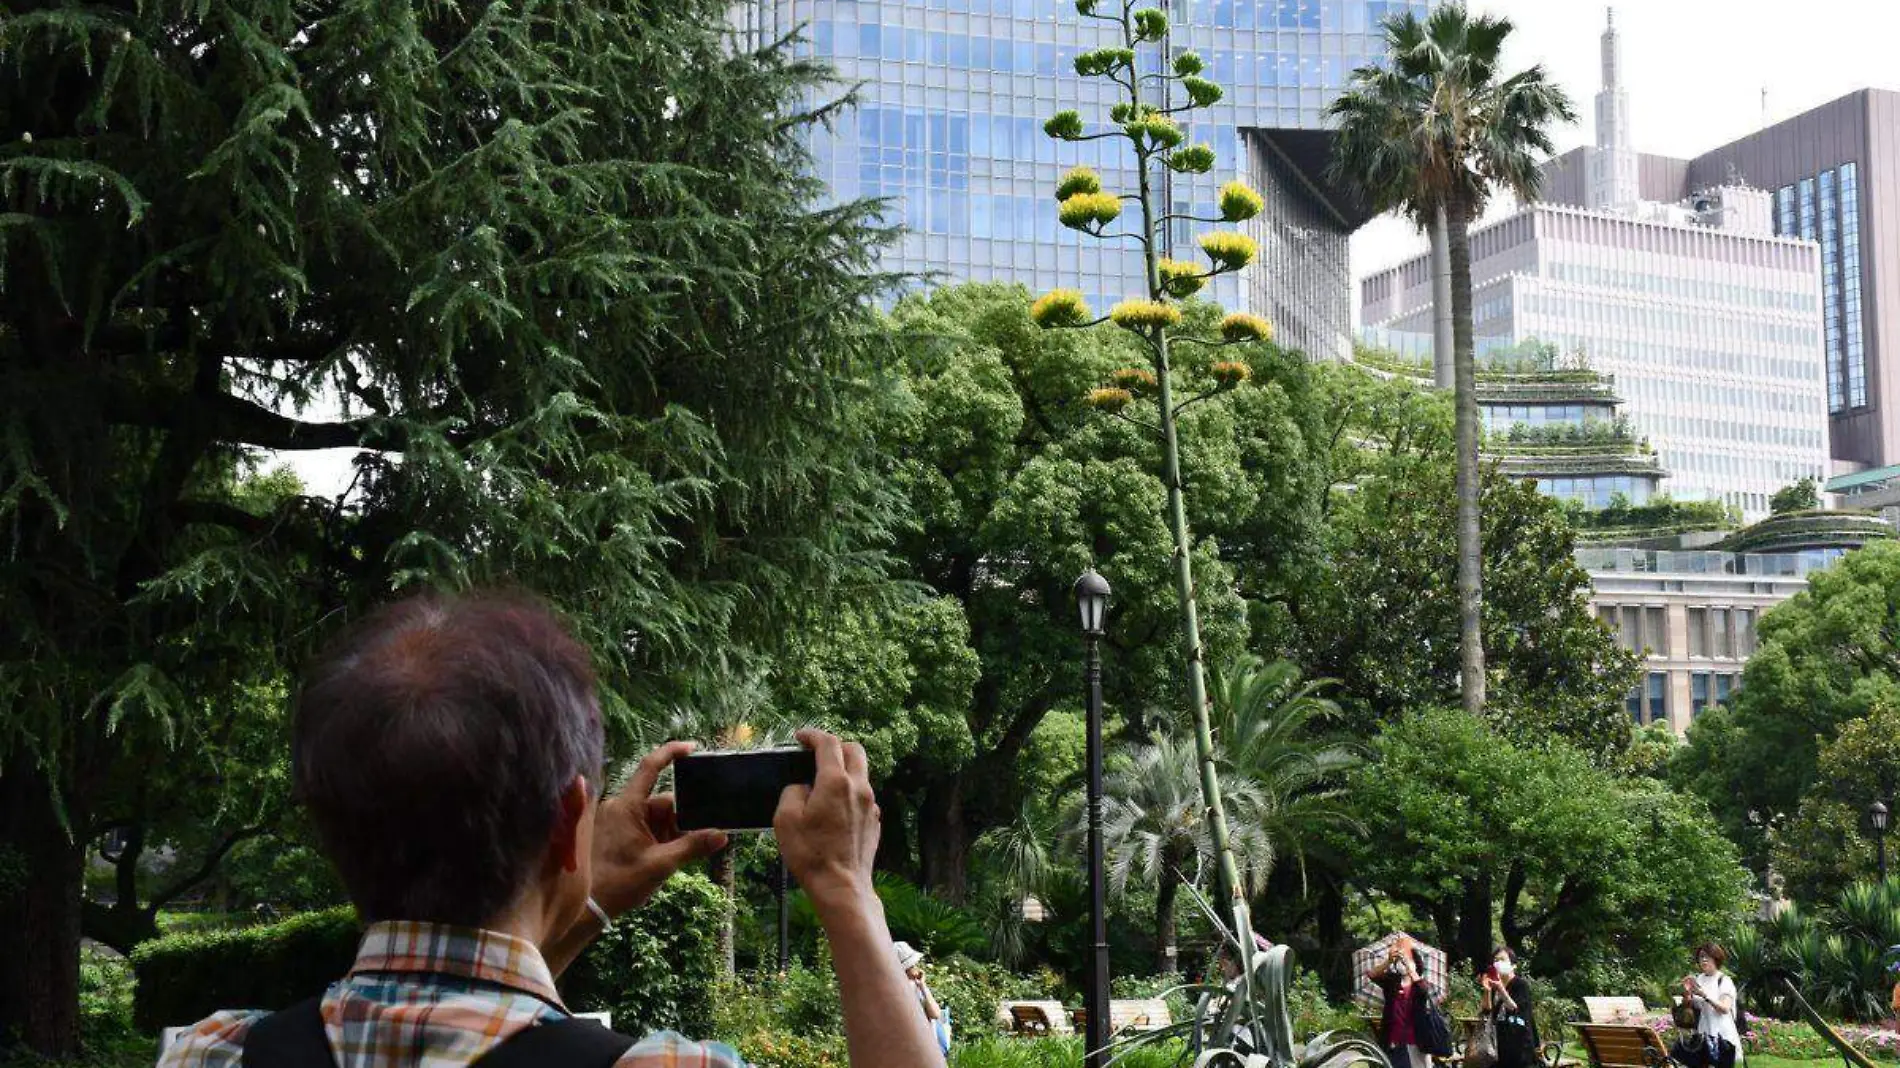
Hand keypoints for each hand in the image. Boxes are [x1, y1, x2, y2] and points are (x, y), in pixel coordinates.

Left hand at [589, 741, 728, 917]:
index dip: (672, 753)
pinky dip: (659, 840)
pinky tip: (668, 857)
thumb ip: (692, 847)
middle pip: (661, 802)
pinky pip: (644, 830)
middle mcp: (620, 808)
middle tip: (702, 836)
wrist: (585, 909)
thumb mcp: (660, 865)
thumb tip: (722, 835)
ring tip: (682, 855)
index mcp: (627, 806)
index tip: (692, 748)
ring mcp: (616, 822)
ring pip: (654, 819)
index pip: (650, 767)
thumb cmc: (617, 883)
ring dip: (671, 833)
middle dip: (683, 819)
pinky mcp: (615, 836)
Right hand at [775, 728, 880, 912]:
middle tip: (816, 754)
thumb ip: (793, 791)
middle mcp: (859, 788)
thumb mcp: (785, 819)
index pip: (828, 743)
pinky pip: (863, 796)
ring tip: (822, 783)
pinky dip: (850, 792)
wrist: (841, 886)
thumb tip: (802, 787)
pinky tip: (834, 809)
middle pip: (854, 750)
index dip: (813, 735)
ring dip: (844, 769)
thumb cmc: (811, 854)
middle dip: (835, 746)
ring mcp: (871, 805)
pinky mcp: (874, 821)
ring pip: (861, 773)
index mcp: (836, 782)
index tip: (801, 738)